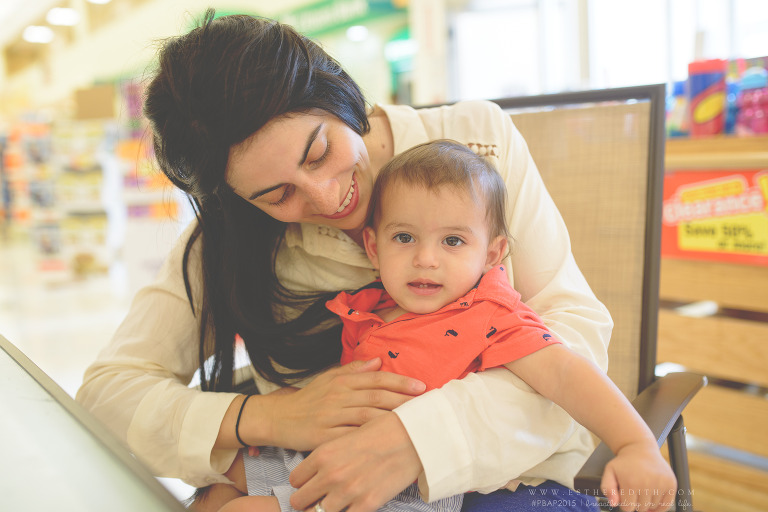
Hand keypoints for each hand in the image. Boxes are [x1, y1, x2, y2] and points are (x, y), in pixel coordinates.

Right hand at [248, 358, 425, 450]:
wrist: (278, 418)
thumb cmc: (308, 400)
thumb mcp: (329, 379)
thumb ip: (354, 370)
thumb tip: (379, 360)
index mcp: (342, 381)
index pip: (376, 378)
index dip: (400, 381)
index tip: (421, 386)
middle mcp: (338, 396)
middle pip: (376, 396)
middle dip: (403, 399)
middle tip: (426, 403)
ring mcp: (331, 417)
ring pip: (367, 416)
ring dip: (391, 418)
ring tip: (413, 422)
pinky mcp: (324, 437)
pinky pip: (350, 437)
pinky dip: (369, 438)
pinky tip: (385, 441)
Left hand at [289, 412, 422, 511]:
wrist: (413, 435)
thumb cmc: (382, 430)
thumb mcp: (347, 436)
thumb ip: (329, 456)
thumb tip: (320, 472)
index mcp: (323, 454)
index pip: (295, 479)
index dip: (302, 483)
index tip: (310, 484)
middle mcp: (330, 475)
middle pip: (300, 501)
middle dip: (306, 501)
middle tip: (316, 499)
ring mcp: (348, 492)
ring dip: (323, 510)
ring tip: (334, 504)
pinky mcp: (367, 504)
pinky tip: (350, 507)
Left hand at [601, 441, 676, 511]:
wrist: (640, 448)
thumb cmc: (624, 462)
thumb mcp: (609, 472)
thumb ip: (607, 488)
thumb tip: (614, 503)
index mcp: (631, 482)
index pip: (628, 508)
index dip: (625, 503)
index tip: (625, 494)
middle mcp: (647, 483)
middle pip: (641, 509)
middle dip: (636, 503)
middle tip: (634, 490)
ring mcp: (661, 483)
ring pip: (653, 507)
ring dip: (648, 502)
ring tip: (643, 489)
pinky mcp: (671, 483)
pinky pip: (667, 504)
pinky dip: (660, 505)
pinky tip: (653, 498)